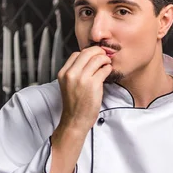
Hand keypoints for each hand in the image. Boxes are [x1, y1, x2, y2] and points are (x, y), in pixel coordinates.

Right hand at [48, 47, 111, 172]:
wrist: (75, 120)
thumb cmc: (75, 104)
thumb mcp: (68, 85)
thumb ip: (75, 72)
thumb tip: (89, 60)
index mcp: (63, 73)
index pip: (76, 54)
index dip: (88, 52)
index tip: (94, 55)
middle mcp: (71, 74)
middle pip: (87, 53)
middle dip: (98, 51)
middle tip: (104, 55)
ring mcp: (82, 79)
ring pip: (97, 59)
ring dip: (105, 59)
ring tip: (107, 64)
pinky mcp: (93, 84)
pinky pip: (104, 69)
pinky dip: (108, 68)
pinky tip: (108, 72)